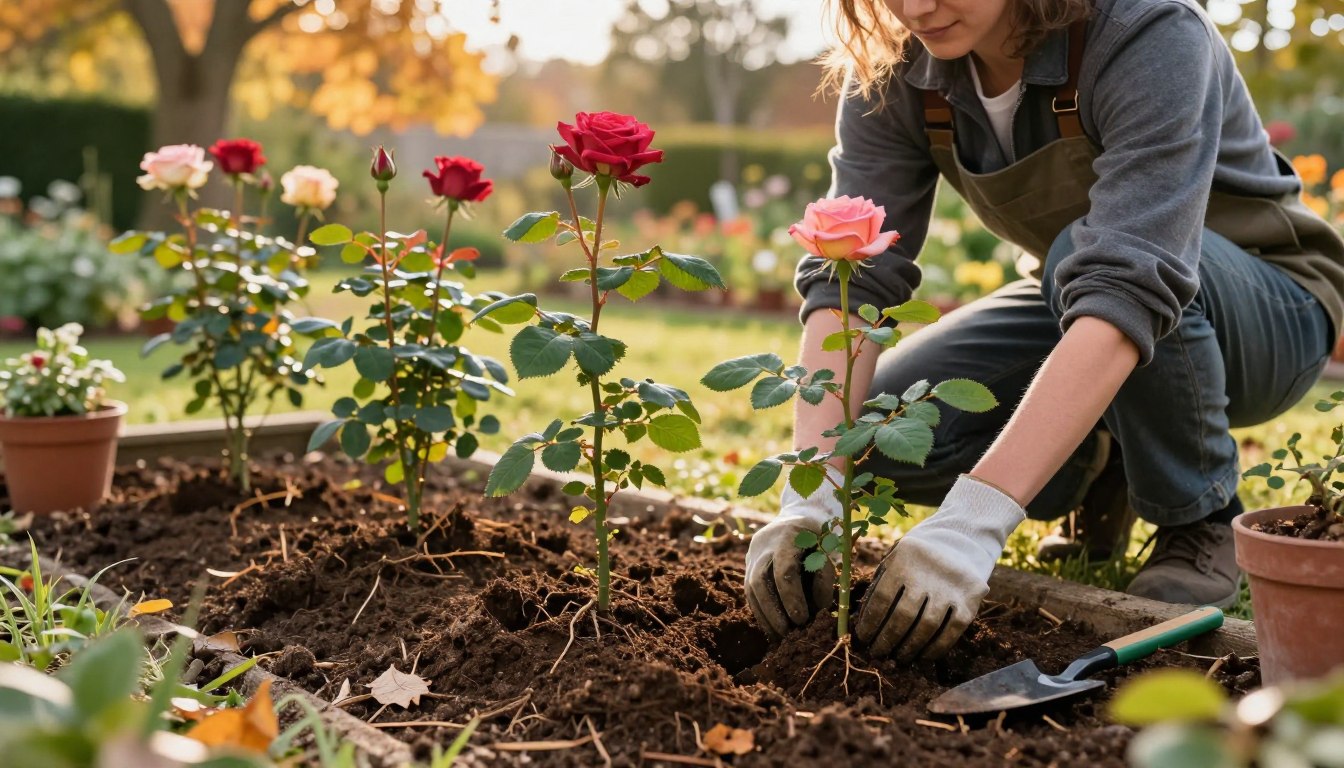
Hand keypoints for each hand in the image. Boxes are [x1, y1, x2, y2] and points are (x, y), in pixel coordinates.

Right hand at [744, 465, 841, 638]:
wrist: (798, 516)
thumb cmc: (819, 536)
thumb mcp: (828, 550)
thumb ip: (825, 577)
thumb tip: (820, 610)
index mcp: (786, 535)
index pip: (784, 570)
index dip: (792, 598)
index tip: (803, 619)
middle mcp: (763, 544)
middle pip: (760, 582)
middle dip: (774, 612)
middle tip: (788, 634)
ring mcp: (752, 554)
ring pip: (750, 589)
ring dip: (765, 616)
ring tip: (780, 637)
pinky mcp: (748, 565)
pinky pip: (750, 592)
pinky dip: (761, 612)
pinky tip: (773, 628)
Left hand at [855, 474, 1024, 661]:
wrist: (962, 537)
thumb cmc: (918, 555)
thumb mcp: (896, 557)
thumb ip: (881, 583)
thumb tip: (862, 621)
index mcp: (903, 561)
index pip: (882, 599)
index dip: (870, 623)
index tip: (864, 639)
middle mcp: (927, 574)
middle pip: (903, 616)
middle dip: (887, 639)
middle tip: (879, 653)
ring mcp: (950, 587)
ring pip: (927, 627)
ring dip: (910, 647)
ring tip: (899, 658)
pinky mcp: (970, 599)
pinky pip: (952, 630)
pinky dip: (937, 647)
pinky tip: (924, 655)